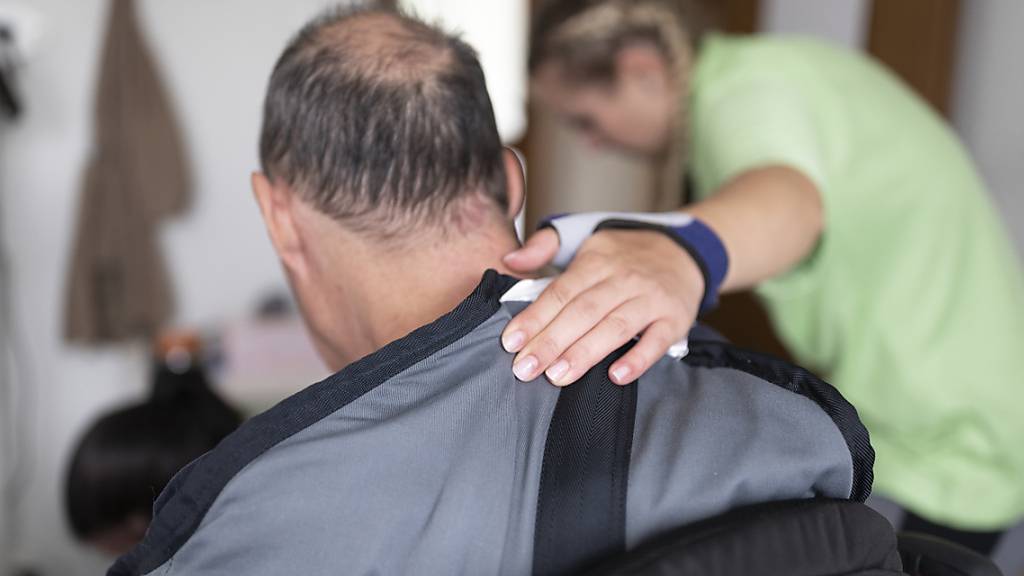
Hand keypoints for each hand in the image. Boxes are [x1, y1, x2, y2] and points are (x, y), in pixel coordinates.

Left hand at [501, 227, 704, 385]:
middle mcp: (623, 278)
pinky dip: (638, 359)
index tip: (511, 342)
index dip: (535, 317)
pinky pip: (657, 341)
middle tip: (525, 369)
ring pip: (615, 327)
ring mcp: (651, 299)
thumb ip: (544, 246)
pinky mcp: (674, 318)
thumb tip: (509, 260)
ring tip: (557, 376)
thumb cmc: (623, 255)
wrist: (683, 251)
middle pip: (583, 312)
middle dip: (551, 342)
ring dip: (585, 353)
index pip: (561, 292)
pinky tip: (615, 376)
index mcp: (596, 261)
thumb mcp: (584, 237)